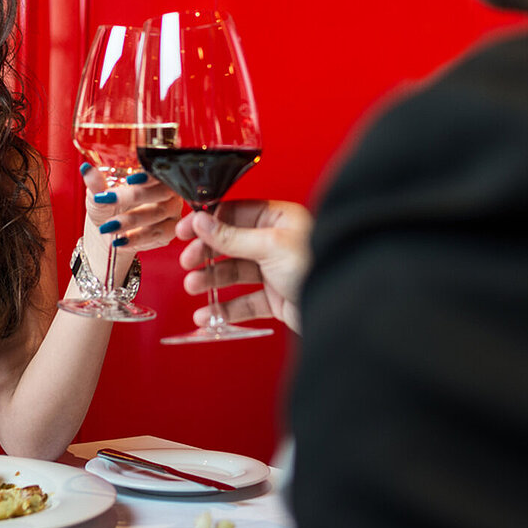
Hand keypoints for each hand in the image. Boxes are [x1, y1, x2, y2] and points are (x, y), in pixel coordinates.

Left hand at [80, 164, 182, 252]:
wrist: (110, 232)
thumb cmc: (108, 207)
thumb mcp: (98, 195)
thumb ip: (96, 184)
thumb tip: (86, 168)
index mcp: (153, 174)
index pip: (158, 169)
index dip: (148, 174)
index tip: (130, 179)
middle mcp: (169, 190)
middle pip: (161, 191)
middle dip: (135, 196)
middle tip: (109, 200)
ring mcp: (172, 211)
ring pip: (159, 213)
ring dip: (133, 220)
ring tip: (109, 226)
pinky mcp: (170, 231)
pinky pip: (160, 233)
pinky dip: (139, 238)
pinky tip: (121, 241)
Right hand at [175, 199, 312, 332]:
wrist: (341, 307)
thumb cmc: (317, 266)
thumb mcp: (269, 246)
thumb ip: (232, 236)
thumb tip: (202, 221)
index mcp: (279, 219)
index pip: (235, 214)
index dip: (209, 222)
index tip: (186, 230)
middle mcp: (276, 242)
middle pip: (231, 244)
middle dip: (207, 253)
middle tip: (188, 261)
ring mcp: (275, 271)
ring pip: (234, 273)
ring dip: (211, 280)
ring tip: (194, 287)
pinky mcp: (276, 298)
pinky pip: (244, 301)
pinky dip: (225, 308)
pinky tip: (208, 314)